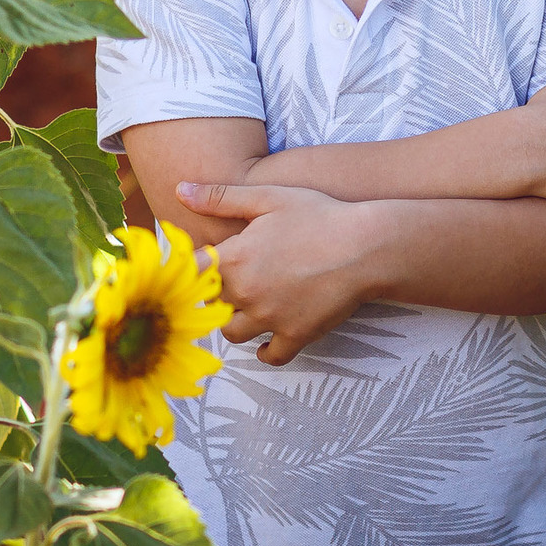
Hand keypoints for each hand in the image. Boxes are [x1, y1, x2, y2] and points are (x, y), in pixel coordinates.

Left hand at [177, 179, 375, 365]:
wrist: (366, 246)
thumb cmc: (318, 215)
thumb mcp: (267, 197)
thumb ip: (220, 197)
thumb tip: (180, 189)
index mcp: (234, 258)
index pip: (190, 274)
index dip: (192, 269)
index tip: (201, 264)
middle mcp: (246, 293)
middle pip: (208, 305)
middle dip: (213, 295)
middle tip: (226, 283)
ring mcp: (270, 318)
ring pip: (232, 333)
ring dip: (235, 322)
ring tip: (247, 307)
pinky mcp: (296, 334)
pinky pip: (271, 355)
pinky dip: (266, 351)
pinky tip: (268, 339)